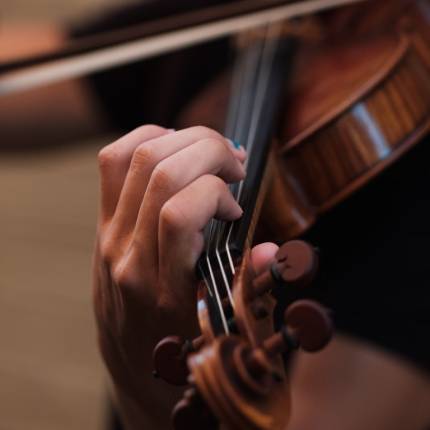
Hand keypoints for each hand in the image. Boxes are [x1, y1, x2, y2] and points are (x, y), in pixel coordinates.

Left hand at [93, 124, 277, 427]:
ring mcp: (111, 236)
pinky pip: (113, 161)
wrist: (136, 364)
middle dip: (209, 149)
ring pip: (137, 157)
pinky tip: (176, 148)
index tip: (236, 208)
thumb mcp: (223, 328)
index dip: (217, 194)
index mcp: (166, 288)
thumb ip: (249, 286)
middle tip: (235, 164)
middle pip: (160, 172)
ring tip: (211, 152)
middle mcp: (130, 256)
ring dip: (184, 139)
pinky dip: (148, 138)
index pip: (179, 213)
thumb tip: (270, 251)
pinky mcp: (103, 224)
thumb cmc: (184, 348)